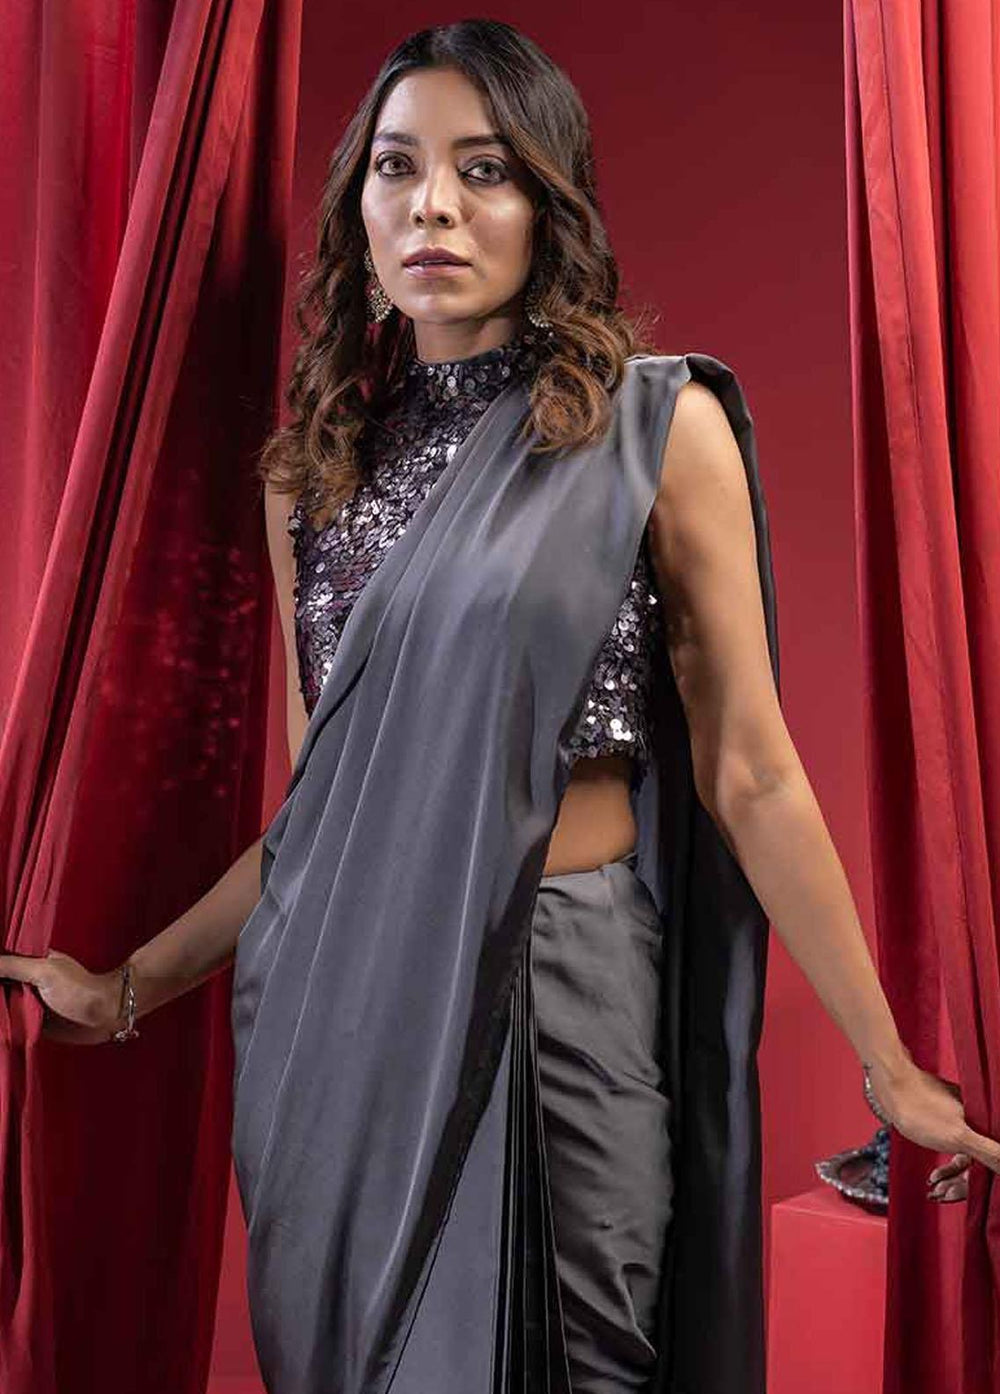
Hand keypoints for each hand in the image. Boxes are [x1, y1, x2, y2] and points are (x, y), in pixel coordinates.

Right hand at [0, 949, 123, 1044]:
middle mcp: (24, 981)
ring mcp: (26, 1002)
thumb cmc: (80, 988)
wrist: (104, 1015)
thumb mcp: (44, 971)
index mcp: (28, 961)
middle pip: (0, 983)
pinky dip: (2, 1025)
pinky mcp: (30, 1022)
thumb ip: (13, 966)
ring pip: (1, 1004)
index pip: (1, 962)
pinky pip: (8, 1023)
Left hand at [867, 1055, 999, 1193]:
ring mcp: (964, 1125)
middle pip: (980, 1165)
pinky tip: (933, 1177)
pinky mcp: (948, 1124)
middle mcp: (980, 1125)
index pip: (993, 1162)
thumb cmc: (922, 1109)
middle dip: (960, 1184)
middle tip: (939, 1193)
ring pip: (965, 1160)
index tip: (952, 1194)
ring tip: (933, 1187)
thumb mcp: (959, 1137)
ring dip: (951, 1178)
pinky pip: (954, 1152)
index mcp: (987, 1126)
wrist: (892, 1084)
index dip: (974, 1184)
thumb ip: (990, 1153)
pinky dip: (946, 1167)